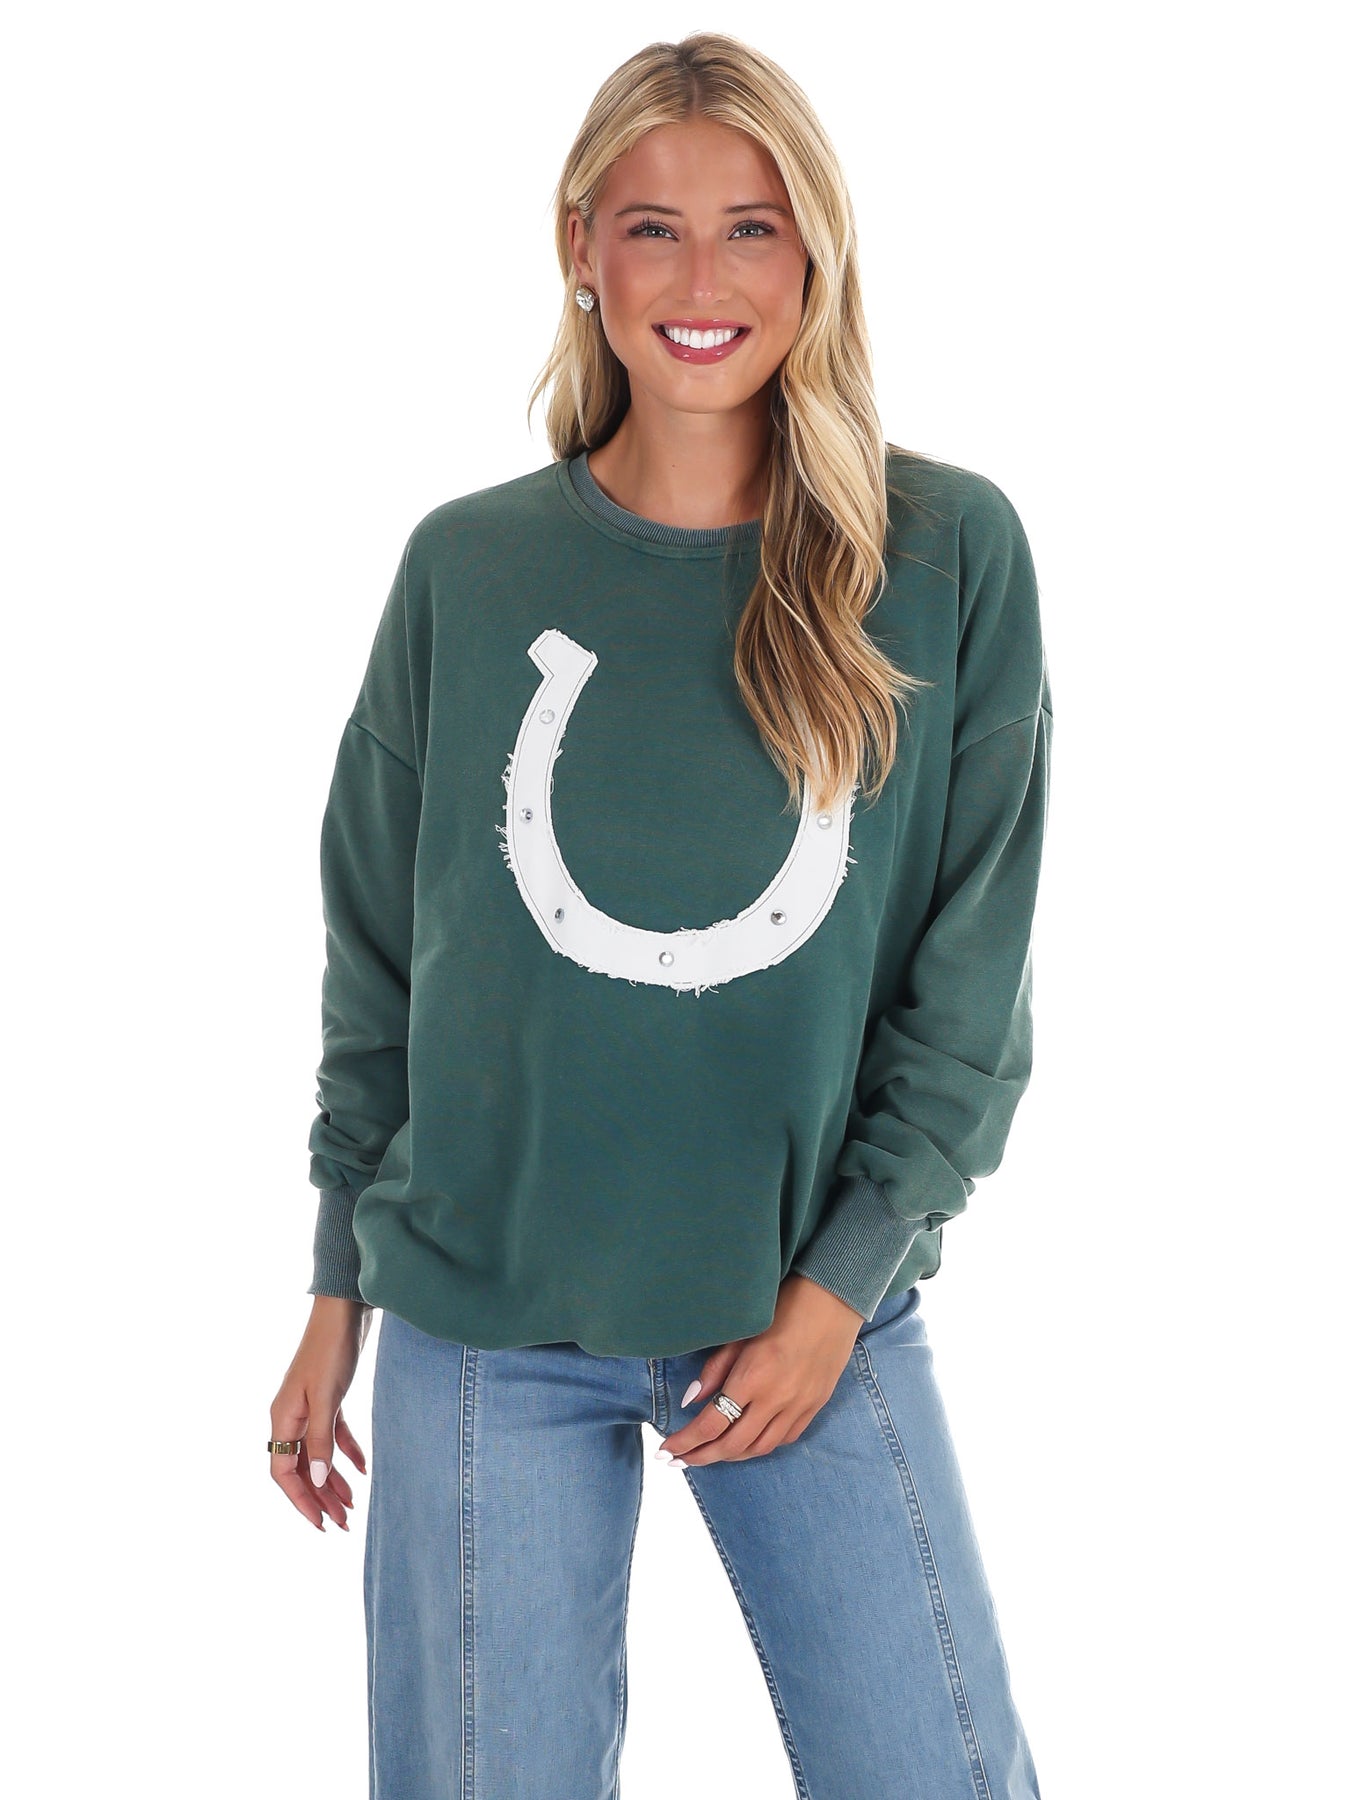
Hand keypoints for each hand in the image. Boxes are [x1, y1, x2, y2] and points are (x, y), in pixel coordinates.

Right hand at [269, 1296, 372, 1530]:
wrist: (345, 1310)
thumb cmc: (332, 1349)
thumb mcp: (328, 1398)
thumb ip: (320, 1439)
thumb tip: (315, 1479)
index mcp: (283, 1418)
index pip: (283, 1472)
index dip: (300, 1501)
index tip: (321, 1524)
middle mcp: (291, 1416)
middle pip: (302, 1467)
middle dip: (321, 1497)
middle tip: (344, 1523)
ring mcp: (309, 1406)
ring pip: (318, 1454)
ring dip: (333, 1479)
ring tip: (353, 1505)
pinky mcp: (328, 1397)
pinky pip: (333, 1434)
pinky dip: (346, 1452)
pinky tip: (363, 1469)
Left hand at [655, 1273, 864, 1467]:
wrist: (833, 1300)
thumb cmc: (782, 1308)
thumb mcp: (741, 1333)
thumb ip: (715, 1370)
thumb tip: (692, 1401)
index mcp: (752, 1377)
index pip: (710, 1424)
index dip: (685, 1442)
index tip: (667, 1449)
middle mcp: (776, 1399)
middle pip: (732, 1445)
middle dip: (701, 1456)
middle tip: (680, 1460)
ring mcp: (798, 1406)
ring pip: (759, 1448)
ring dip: (730, 1456)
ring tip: (709, 1454)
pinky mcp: (815, 1406)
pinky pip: (784, 1439)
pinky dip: (761, 1446)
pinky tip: (747, 1442)